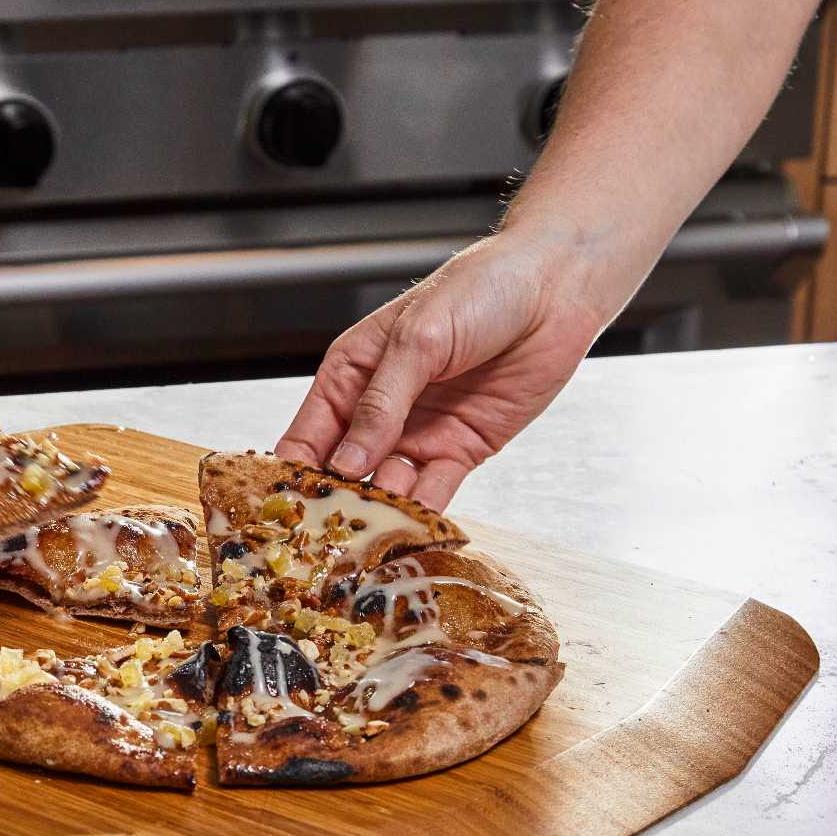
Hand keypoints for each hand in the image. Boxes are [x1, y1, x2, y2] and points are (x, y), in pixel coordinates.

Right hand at [276, 231, 608, 509]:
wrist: (555, 290)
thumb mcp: (418, 340)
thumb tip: (346, 462)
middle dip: (330, 504)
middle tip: (318, 542)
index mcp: (353, 372)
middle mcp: (380, 409)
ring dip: (374, 515)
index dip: (292, 471)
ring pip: (385, 488)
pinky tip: (405, 535)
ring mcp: (419, 434)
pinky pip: (433, 492)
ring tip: (360, 546)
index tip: (281, 509)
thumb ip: (381, 405)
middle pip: (342, 470)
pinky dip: (420, 516)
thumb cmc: (481, 290)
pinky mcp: (460, 451)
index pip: (307, 433)